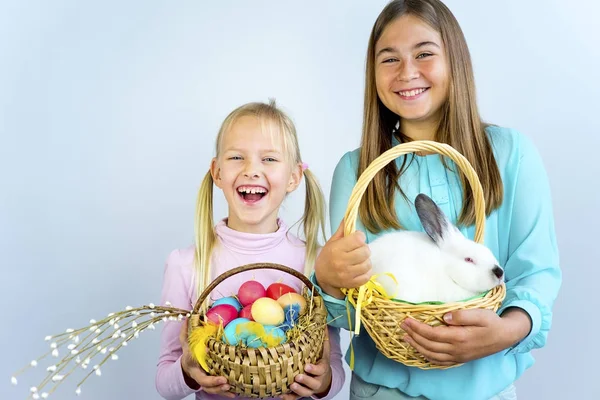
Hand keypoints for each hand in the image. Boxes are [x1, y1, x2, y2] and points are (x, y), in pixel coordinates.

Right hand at [179, 320, 234, 397]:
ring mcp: (204, 380)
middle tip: (224, 380)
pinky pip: (216, 391)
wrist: (186, 368)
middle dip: (213, 382)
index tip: (208, 351)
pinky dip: (224, 393)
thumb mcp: (186, 342)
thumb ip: (186, 331)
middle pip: (203, 381)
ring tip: (230, 387)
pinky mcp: (211, 385)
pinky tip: (235, 392)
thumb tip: (187, 317)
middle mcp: (197, 373)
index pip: (195, 360)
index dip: (201, 356)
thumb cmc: (189, 353)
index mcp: (191, 362)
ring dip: (219, 390)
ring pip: (209, 389)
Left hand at [281, 329, 332, 399]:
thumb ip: (323, 339)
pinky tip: (281, 395)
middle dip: (305, 380)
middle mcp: (317, 380)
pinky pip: (296, 398)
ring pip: (305, 392)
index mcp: (322, 369)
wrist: (324, 380)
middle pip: (313, 383)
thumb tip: (324, 323)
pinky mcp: (302, 394)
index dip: (314, 369)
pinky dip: (289, 398)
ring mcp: (309, 388)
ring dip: (298, 390)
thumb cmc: (321, 363)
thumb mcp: (324, 352)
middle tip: (298, 376)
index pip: (320, 370)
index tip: (307, 366)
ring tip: (291, 384)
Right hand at [314, 220, 371, 298]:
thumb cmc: (327, 257)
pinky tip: (360, 269)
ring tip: (359, 260)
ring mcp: (347, 274)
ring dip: (366, 260)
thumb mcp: (332, 242)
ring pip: (368, 263)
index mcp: (337, 249)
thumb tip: (348, 216)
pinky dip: (366, 272)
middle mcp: (342, 261)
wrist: (321, 276)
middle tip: (358, 250)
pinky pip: (367, 276)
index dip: (360, 237)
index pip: (358, 238)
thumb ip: (342, 230)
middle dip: (364, 248)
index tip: (356, 238)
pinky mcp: (351, 283)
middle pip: (365, 251)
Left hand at [401, 308, 530, 365]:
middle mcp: (456, 349)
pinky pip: (440, 361)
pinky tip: (421, 350)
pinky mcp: (460, 358)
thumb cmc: (492, 322)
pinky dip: (427, 356)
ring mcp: (458, 356)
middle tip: (402, 326)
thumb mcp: (479, 314)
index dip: (417, 328)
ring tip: (406, 338)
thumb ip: (461, 315)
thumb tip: (444, 317)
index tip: (406, 320)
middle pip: (429, 345)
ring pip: (432, 355)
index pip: (432, 334)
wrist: (505, 336)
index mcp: (459, 337)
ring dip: (417, 346)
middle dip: (413, 335)